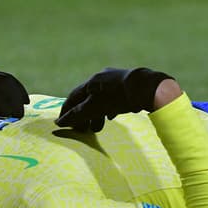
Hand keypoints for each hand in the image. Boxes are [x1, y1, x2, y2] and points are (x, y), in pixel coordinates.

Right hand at [55, 67, 172, 131]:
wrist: (147, 88)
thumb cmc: (118, 97)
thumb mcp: (95, 108)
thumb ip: (78, 115)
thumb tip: (60, 122)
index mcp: (92, 81)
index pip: (73, 96)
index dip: (66, 110)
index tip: (61, 122)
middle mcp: (102, 78)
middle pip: (87, 98)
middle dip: (83, 115)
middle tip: (81, 130)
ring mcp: (116, 80)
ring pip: (101, 99)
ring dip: (96, 114)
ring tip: (96, 128)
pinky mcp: (128, 86)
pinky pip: (113, 98)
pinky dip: (108, 109)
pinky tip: (111, 117)